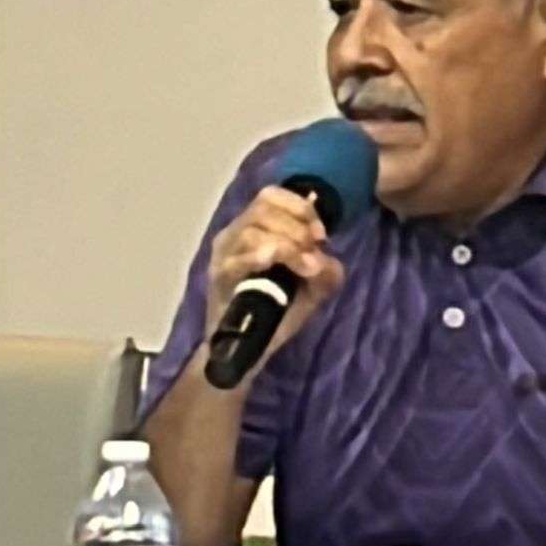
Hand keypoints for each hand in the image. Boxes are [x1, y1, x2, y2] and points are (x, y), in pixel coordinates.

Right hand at [206, 187, 343, 367]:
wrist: (248, 350)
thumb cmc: (276, 312)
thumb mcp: (312, 289)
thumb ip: (326, 271)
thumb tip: (327, 260)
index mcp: (255, 228)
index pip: (271, 196)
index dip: (299, 207)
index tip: (322, 234)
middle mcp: (235, 234)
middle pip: (263, 208)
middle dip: (297, 227)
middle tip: (313, 252)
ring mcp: (224, 255)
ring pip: (252, 230)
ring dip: (285, 244)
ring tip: (303, 267)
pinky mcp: (219, 277)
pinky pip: (236, 258)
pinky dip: (260, 255)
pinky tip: (273, 261)